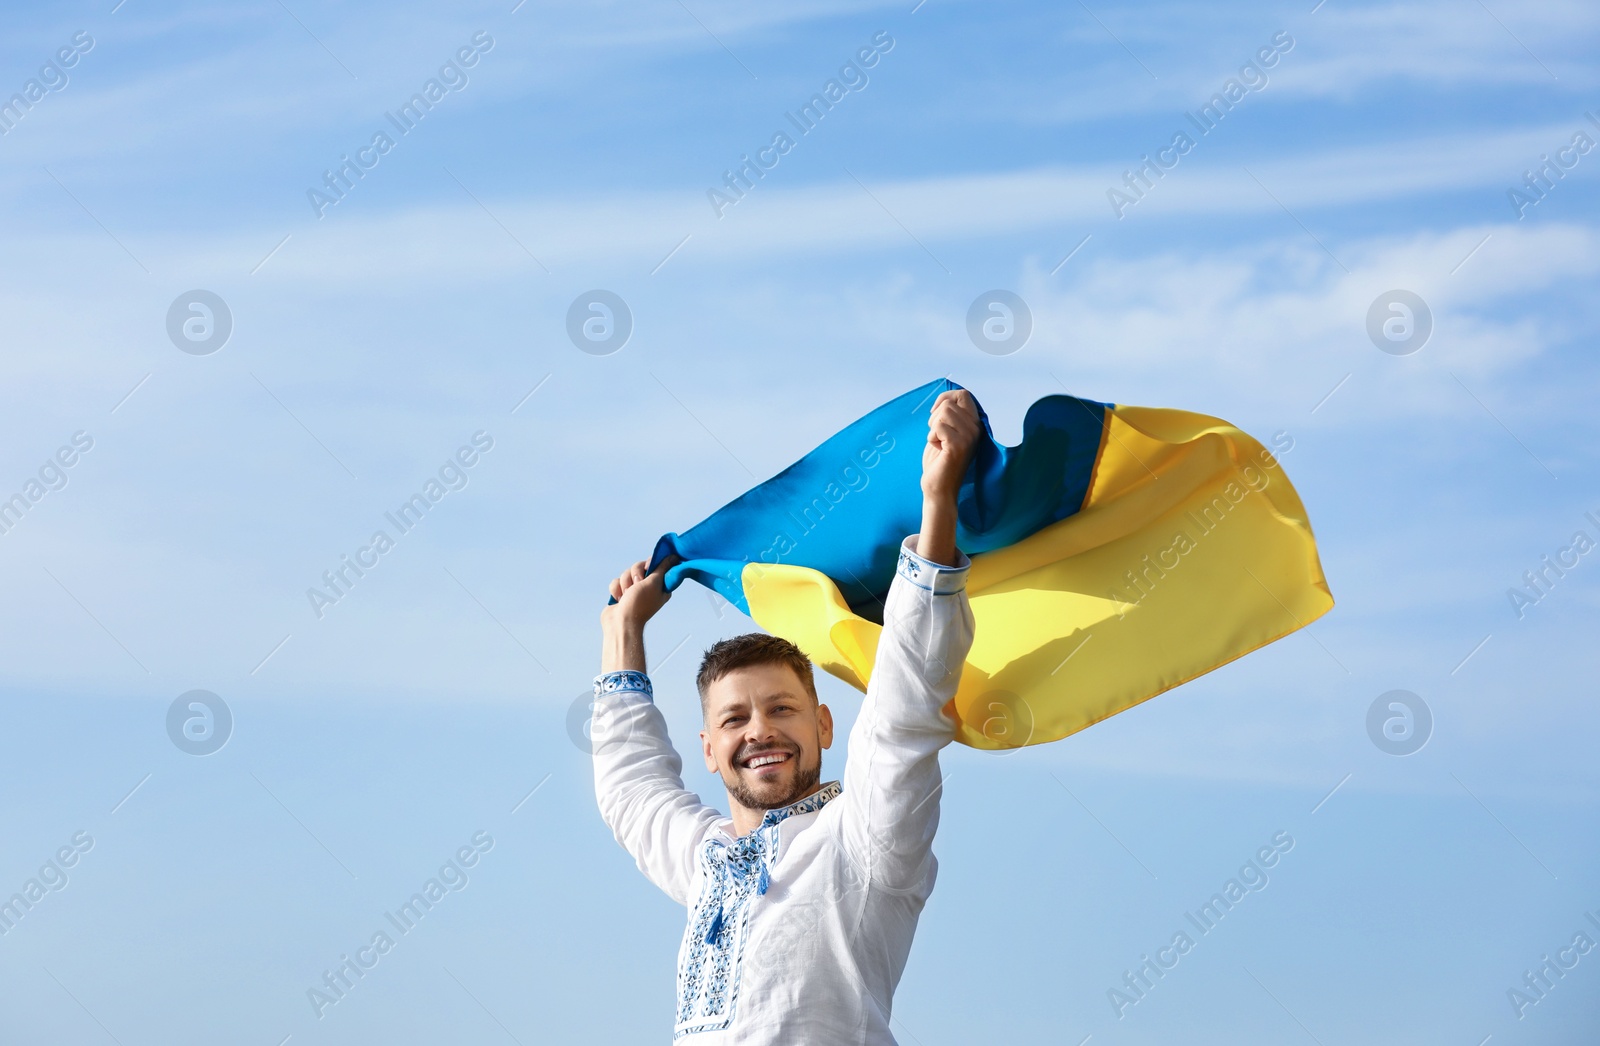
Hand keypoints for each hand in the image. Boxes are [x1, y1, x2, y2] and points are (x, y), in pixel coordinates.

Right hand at [602, 553, 680, 630]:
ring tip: (626, 596)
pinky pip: (616, 582)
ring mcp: (633, 590)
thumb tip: (674, 557)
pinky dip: (616, 590)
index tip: (647, 569)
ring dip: (624, 584)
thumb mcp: (654, 583)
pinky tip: (619, 599)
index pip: (655, 564)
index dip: (649, 565)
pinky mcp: (621, 593)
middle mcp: (647, 586)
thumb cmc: (639, 604)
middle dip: (634, 575)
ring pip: (625, 573)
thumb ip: (662, 568)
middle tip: (636, 586)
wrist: (620, 623)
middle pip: (638, 567)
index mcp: (659, 585)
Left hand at [920, 389, 980, 504]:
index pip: (963, 394)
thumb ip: (950, 416)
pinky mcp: (959, 445)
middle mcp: (976, 429)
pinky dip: (931, 438)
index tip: (935, 412)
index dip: (945, 398)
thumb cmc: (939, 460)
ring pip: (943, 413)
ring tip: (939, 443)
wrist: (939, 488)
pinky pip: (938, 427)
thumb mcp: (946, 432)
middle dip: (935, 418)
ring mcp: (970, 437)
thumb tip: (944, 398)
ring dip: (933, 428)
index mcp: (975, 424)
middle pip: (949, 404)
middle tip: (937, 436)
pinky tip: (939, 450)